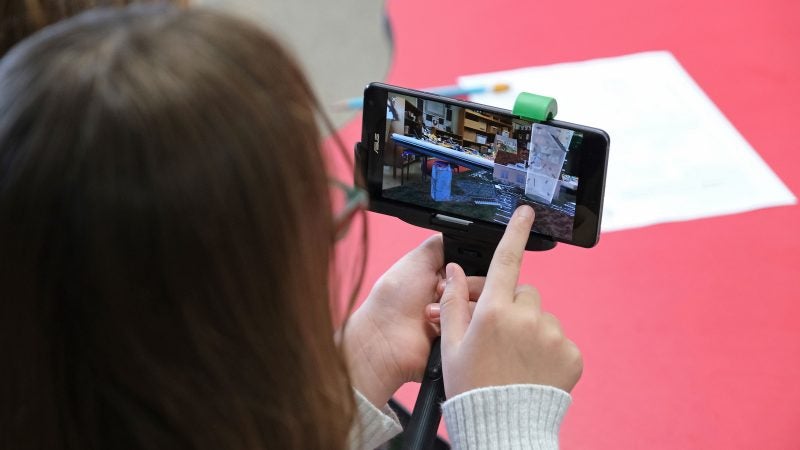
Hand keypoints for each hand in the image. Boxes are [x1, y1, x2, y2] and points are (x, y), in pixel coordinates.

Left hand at [339, 234, 483, 407]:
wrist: (384, 340)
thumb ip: (440, 244)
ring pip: (486, 305)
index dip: (474, 264)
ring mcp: (461, 318)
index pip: (478, 263)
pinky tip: (442, 326)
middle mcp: (456, 295)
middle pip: (487, 283)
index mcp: (446, 275)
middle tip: (438, 292)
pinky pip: (480, 326)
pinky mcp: (464, 338)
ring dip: (459, 306)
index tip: (459, 268)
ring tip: (432, 313)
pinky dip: (464, 325)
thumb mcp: (416, 260)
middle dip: (465, 285)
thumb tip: (461, 230)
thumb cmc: (393, 299)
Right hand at [439, 205, 582, 396]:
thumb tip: (454, 274)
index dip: (515, 232)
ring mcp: (553, 335)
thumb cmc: (472, 389)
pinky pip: (559, 339)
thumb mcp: (451, 347)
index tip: (526, 212)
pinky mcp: (572, 354)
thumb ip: (453, 304)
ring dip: (530, 327)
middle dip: (510, 305)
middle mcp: (527, 317)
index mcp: (493, 312)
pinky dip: (548, 348)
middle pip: (522, 293)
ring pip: (541, 316)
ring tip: (515, 358)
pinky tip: (533, 368)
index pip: (506, 260)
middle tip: (496, 332)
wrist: (503, 428)